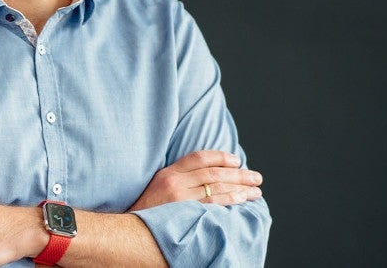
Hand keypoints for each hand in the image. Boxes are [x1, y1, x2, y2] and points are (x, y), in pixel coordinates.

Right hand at [128, 150, 262, 211]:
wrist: (129, 229)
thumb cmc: (145, 211)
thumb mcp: (157, 187)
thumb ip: (177, 179)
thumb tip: (205, 177)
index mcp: (168, 172)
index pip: (199, 157)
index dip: (221, 157)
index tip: (236, 161)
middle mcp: (175, 182)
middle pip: (213, 172)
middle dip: (239, 174)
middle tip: (256, 176)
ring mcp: (180, 198)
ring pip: (217, 187)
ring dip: (240, 188)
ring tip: (255, 190)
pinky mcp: (184, 212)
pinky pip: (213, 204)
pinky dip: (230, 200)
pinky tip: (242, 199)